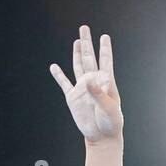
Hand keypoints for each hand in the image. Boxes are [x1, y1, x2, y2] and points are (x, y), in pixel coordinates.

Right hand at [49, 24, 122, 141]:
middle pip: (89, 58)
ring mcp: (83, 89)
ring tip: (77, 41)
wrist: (102, 137)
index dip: (105, 49)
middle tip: (84, 28)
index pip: (105, 61)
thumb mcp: (109, 108)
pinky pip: (64, 84)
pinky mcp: (73, 98)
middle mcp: (94, 82)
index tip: (105, 37)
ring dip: (77, 54)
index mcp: (106, 83)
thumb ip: (99, 93)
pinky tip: (54, 67)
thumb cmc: (111, 123)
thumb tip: (89, 79)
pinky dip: (58, 75)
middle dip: (87, 43)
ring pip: (78, 66)